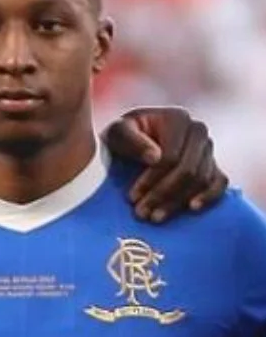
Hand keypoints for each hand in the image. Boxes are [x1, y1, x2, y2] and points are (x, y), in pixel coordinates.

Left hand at [102, 106, 227, 222]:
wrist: (130, 142)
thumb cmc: (122, 136)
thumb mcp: (117, 133)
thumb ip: (132, 140)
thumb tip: (155, 158)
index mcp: (177, 118)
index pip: (170, 157)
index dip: (151, 180)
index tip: (132, 197)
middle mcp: (198, 131)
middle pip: (188, 170)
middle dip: (163, 194)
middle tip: (142, 213)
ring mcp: (208, 149)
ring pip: (201, 180)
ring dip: (178, 201)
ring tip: (154, 217)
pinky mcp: (213, 166)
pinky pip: (219, 183)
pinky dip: (209, 197)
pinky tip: (192, 208)